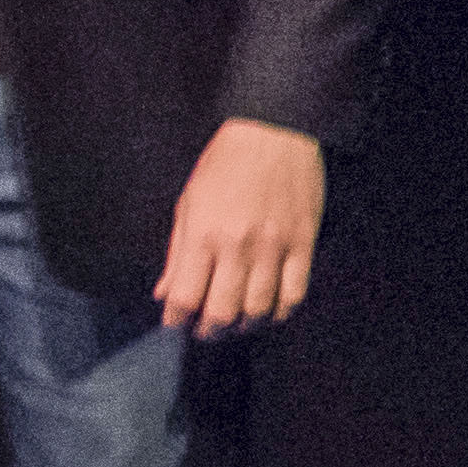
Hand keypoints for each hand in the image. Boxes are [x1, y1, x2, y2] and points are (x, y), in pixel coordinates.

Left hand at [155, 119, 323, 336]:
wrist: (273, 135)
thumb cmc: (223, 167)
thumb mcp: (188, 205)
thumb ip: (176, 254)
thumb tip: (163, 294)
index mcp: (203, 235)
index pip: (185, 296)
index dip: (176, 319)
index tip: (175, 323)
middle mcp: (238, 246)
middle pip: (222, 311)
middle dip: (209, 331)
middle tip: (204, 331)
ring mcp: (274, 247)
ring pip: (260, 309)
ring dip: (244, 326)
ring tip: (234, 324)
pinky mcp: (303, 244)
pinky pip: (294, 294)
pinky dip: (280, 312)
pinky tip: (268, 313)